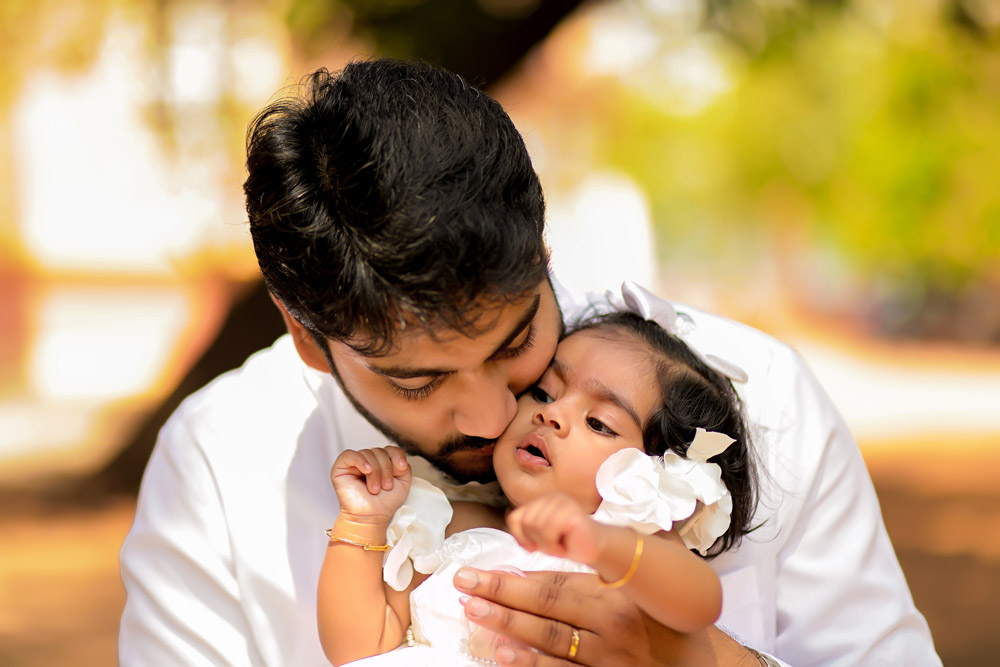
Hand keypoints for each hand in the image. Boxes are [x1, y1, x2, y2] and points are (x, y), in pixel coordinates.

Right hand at [330, 447, 410, 520]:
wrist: (371, 517)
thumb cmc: (384, 502)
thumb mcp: (403, 482)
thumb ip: (404, 465)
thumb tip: (397, 457)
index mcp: (381, 462)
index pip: (389, 449)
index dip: (396, 456)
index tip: (401, 468)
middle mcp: (368, 461)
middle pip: (379, 451)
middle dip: (386, 469)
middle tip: (385, 487)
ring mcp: (354, 464)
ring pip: (368, 453)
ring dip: (375, 472)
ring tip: (374, 488)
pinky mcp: (340, 468)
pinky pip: (349, 455)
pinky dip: (361, 461)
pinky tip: (366, 470)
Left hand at [453, 568, 757, 665]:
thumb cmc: (676, 620)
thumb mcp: (657, 580)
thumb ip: (619, 558)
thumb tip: (572, 534)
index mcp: (621, 593)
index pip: (561, 580)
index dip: (522, 573)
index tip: (488, 564)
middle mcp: (610, 626)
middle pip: (547, 606)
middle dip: (501, 592)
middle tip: (465, 582)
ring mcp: (605, 660)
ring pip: (547, 640)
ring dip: (506, 623)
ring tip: (474, 609)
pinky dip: (529, 664)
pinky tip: (502, 653)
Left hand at [506, 492, 602, 565]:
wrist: (595, 548)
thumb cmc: (569, 542)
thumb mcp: (540, 536)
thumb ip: (526, 530)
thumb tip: (515, 534)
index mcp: (541, 501)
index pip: (515, 517)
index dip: (520, 536)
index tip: (533, 546)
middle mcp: (550, 497)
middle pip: (525, 522)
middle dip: (537, 540)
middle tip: (554, 544)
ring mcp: (561, 502)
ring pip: (536, 526)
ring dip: (548, 544)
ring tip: (561, 543)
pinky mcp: (570, 511)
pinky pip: (548, 531)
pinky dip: (554, 545)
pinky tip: (566, 544)